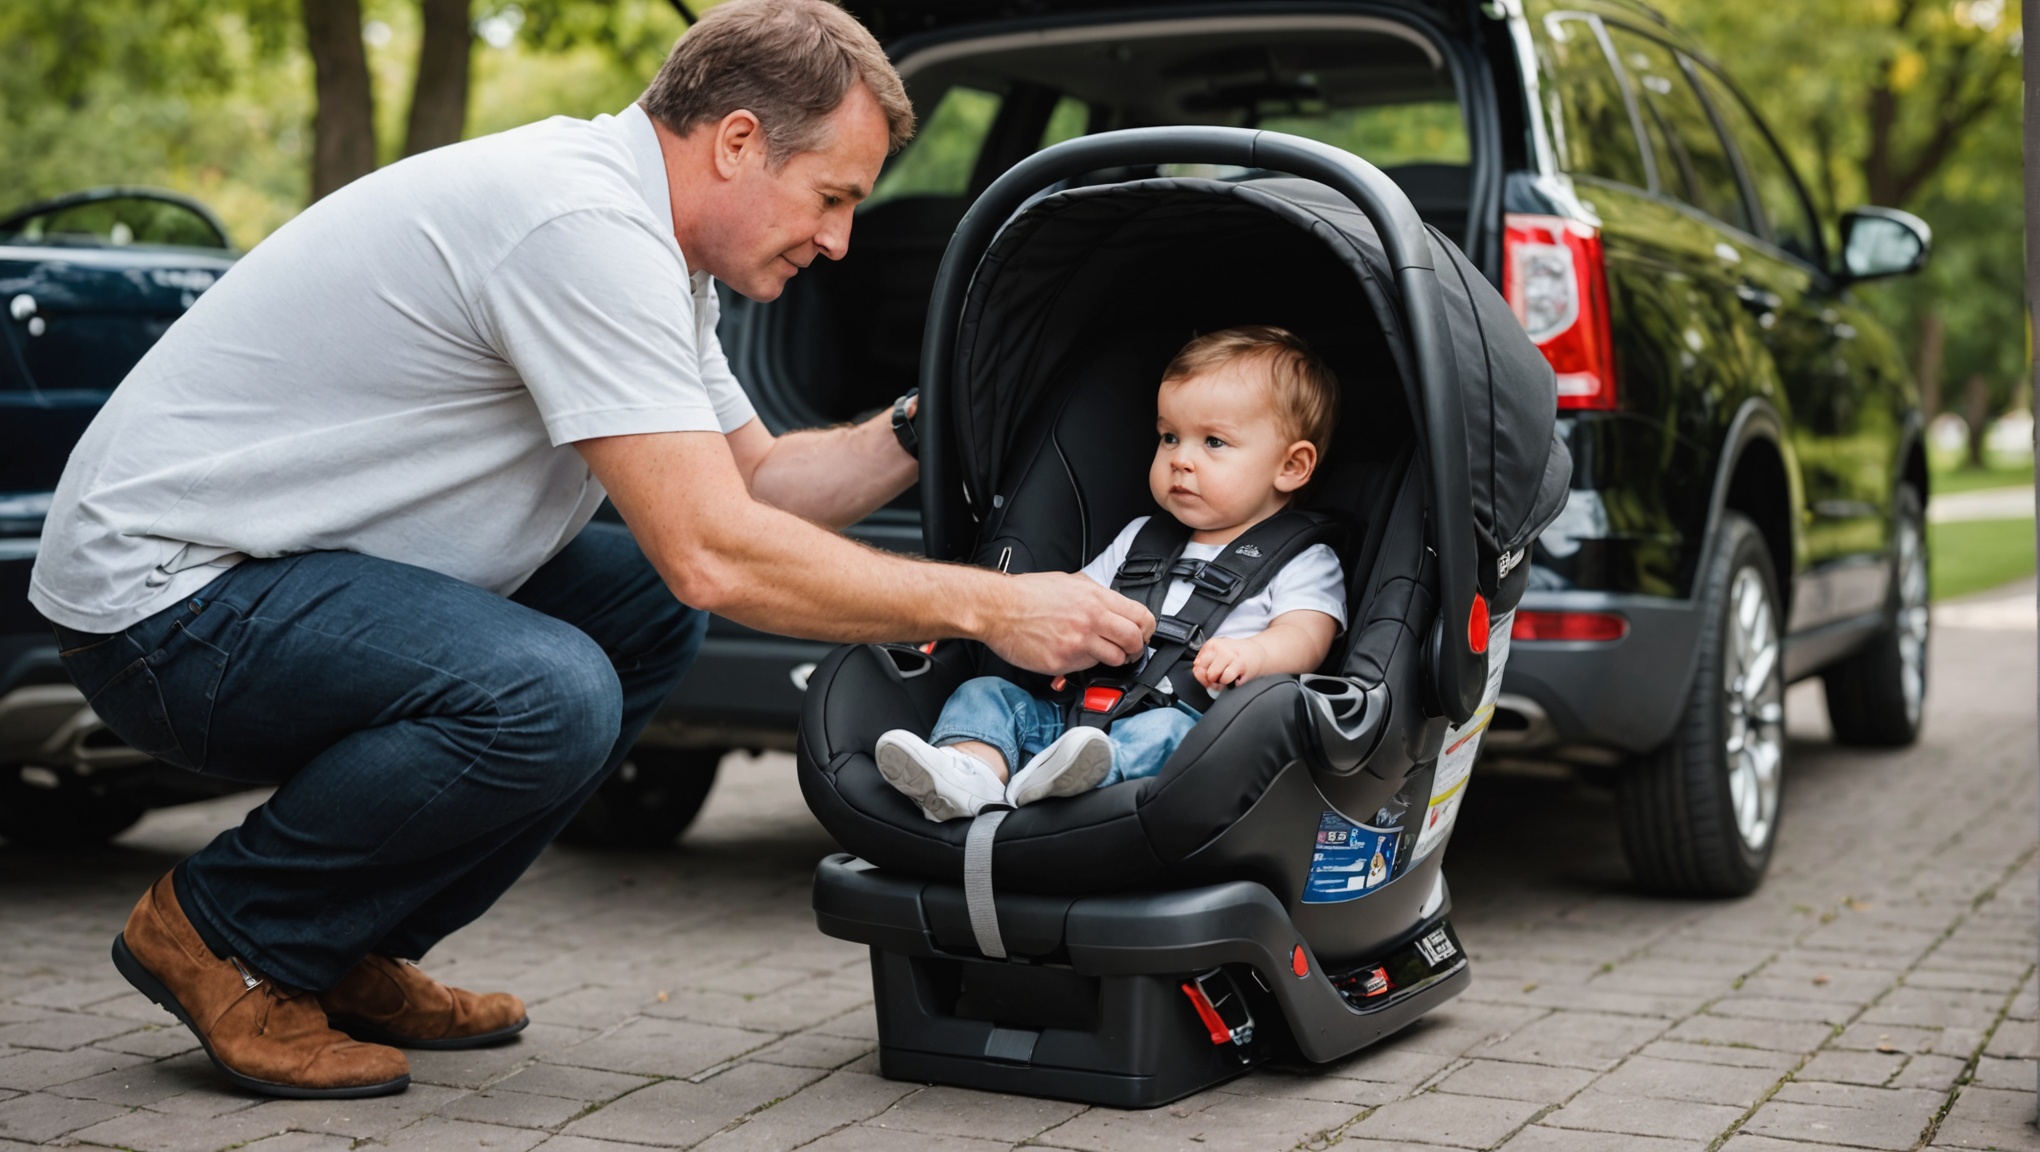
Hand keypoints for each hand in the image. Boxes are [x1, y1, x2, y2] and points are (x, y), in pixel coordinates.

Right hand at [982, 572, 1153, 674]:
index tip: (1142, 634)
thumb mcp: (1070, 582)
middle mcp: (1090, 620)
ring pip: (1115, 660)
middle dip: (1135, 649)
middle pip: (1134, 641)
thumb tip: (1114, 607)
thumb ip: (1096, 595)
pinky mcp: (1062, 662)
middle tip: (1128, 650)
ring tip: (1099, 654)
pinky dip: (1083, 666)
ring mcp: (1077, 643)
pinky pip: (1086, 669)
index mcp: (1095, 598)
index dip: (1146, 629)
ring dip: (1112, 660)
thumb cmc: (1028, 594)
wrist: (998, 608)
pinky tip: (1073, 655)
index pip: (1141, 617)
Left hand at [1193, 636, 1265, 691]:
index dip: (1202, 674)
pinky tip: (1234, 677)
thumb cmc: (1235, 656)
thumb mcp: (1217, 655)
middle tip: (1220, 676)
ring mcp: (1229, 655)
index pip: (1197, 664)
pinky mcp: (1240, 664)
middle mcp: (1219, 647)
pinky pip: (1225, 678)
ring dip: (1219, 681)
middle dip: (1210, 678)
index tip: (1210, 676)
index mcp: (1212, 644)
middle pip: (1203, 671)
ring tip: (1227, 676)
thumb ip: (1205, 664)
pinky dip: (1228, 682)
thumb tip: (1198, 673)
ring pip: (1212, 675)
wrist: (1257, 652)